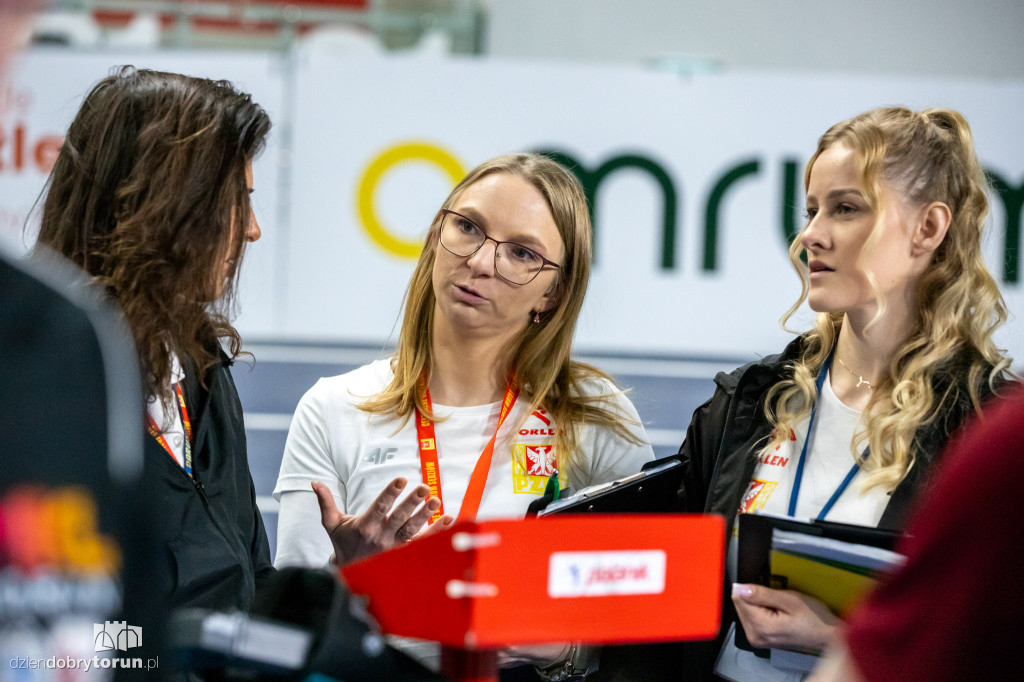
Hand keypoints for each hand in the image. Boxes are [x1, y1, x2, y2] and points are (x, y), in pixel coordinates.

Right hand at [312, 477, 453, 566]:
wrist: (351, 574)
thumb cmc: (343, 543)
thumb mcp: (332, 524)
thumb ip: (325, 502)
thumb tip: (314, 482)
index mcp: (365, 526)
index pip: (379, 507)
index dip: (390, 493)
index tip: (401, 479)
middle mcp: (382, 537)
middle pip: (399, 518)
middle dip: (412, 502)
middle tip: (425, 488)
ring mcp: (395, 546)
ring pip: (413, 530)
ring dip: (426, 515)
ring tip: (436, 500)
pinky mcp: (405, 552)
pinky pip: (424, 541)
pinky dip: (437, 531)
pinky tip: (449, 519)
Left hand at [731, 583, 838, 652]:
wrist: (826, 635)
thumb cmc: (813, 617)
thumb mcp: (790, 600)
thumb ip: (762, 594)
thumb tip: (740, 588)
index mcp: (761, 627)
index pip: (739, 600)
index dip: (752, 591)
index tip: (770, 593)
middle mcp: (754, 636)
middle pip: (741, 606)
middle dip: (756, 598)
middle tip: (778, 602)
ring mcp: (757, 640)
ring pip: (745, 611)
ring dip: (759, 605)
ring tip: (779, 608)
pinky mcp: (760, 639)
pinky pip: (752, 618)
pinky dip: (761, 611)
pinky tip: (777, 613)